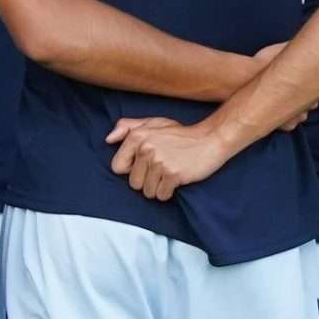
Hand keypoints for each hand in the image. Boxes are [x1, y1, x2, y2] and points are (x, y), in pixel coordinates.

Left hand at [105, 114, 236, 201]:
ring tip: (169, 173)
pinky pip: (161, 195)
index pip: (117, 166)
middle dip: (146, 180)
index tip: (145, 163)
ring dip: (158, 187)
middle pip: (133, 183)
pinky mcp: (173, 174)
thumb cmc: (181, 134)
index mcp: (137, 136)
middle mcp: (146, 149)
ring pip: (147, 191)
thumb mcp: (154, 123)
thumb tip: (108, 139)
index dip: (131, 169)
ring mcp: (159, 162)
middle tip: (162, 168)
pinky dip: (169, 192)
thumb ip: (128, 127)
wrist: (211, 139)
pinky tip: (176, 180)